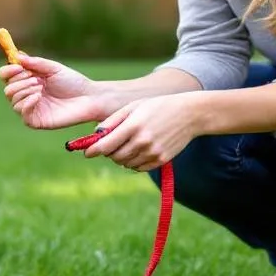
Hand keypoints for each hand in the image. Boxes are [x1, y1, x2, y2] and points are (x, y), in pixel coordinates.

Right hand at [0, 53, 104, 129]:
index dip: (8, 71)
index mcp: (28, 80)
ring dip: (24, 91)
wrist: (88, 98)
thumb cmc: (73, 82)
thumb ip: (35, 63)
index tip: (17, 67)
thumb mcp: (54, 68)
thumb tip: (17, 57)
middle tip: (36, 79)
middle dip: (19, 81)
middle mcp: (27, 94)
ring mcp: (31, 108)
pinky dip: (26, 103)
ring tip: (41, 87)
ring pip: (13, 101)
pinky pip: (22, 114)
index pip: (7, 76)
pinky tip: (38, 96)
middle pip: (8, 89)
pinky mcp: (37, 121)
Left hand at [84, 93, 204, 171]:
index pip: (105, 145)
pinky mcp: (161, 160)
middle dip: (108, 153)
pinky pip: (139, 168)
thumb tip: (95, 135)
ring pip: (126, 164)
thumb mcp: (133, 107)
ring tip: (126, 145)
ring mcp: (153, 152)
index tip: (87, 153)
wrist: (189, 114)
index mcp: (132, 126)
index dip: (93, 151)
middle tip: (110, 145)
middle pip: (114, 157)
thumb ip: (113, 121)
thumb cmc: (157, 107)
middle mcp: (142, 141)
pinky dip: (133, 163)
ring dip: (121, 158)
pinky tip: (137, 151)